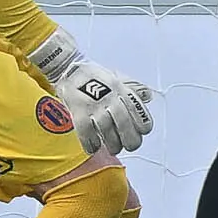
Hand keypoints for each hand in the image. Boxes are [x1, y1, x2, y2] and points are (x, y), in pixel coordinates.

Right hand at [28, 30, 154, 155]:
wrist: (69, 69)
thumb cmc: (95, 76)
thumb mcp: (119, 78)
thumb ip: (133, 89)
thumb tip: (148, 96)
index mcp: (123, 91)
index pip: (140, 114)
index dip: (142, 127)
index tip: (140, 133)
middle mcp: (111, 99)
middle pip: (125, 125)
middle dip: (130, 141)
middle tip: (128, 146)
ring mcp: (95, 106)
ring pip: (107, 132)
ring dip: (112, 145)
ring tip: (113, 148)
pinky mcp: (79, 112)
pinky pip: (87, 133)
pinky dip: (91, 144)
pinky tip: (93, 148)